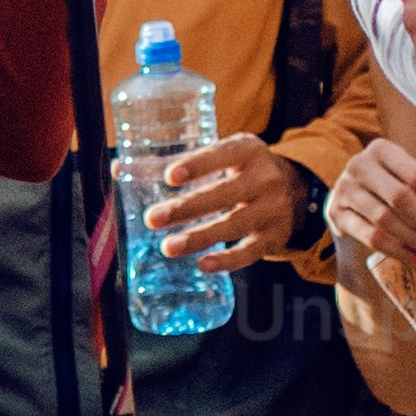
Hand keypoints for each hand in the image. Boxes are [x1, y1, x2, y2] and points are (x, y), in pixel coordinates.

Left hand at [146, 132, 313, 273]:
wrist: (297, 192)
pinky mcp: (274, 237)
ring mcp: (272, 209)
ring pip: (233, 225)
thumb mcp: (223, 156)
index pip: (223, 154)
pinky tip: (203, 264)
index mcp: (248, 150)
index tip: (170, 175)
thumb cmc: (242, 171)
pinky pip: (249, 252)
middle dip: (186, 207)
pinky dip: (227, 260)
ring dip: (199, 237)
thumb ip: (179, 163)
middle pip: (223, 193)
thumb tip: (118, 170)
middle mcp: (264, 178)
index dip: (197, 165)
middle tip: (153, 219)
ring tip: (168, 247)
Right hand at [332, 124, 415, 267]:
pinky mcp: (336, 214)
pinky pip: (372, 237)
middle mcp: (359, 165)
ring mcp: (344, 189)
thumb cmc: (386, 192)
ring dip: (415, 240)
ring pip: (386, 219)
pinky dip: (398, 250)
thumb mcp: (403, 180)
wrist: (349, 207)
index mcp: (382, 149)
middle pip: (401, 197)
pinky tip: (415, 258)